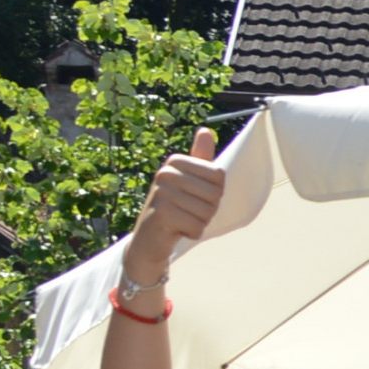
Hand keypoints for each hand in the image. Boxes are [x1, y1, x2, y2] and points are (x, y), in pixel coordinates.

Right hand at [126, 129, 225, 273]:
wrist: (150, 238)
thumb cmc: (177, 208)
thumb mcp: (190, 181)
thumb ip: (200, 158)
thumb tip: (206, 131)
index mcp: (175, 161)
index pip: (219, 175)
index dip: (215, 193)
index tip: (196, 197)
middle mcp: (165, 173)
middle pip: (215, 193)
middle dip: (208, 209)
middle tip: (188, 211)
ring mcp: (161, 193)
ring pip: (207, 212)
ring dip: (199, 222)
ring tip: (181, 220)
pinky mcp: (161, 214)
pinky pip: (197, 226)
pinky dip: (192, 233)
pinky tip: (177, 230)